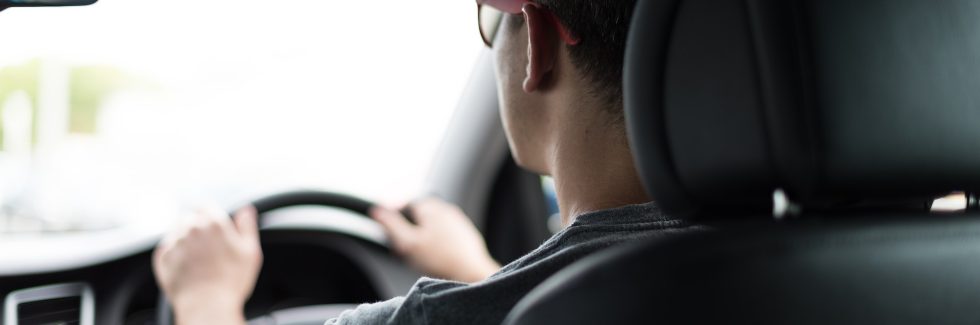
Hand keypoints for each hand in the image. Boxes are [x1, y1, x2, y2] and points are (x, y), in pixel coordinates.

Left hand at [153, 206, 262, 324]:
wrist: (207, 306)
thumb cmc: (231, 282)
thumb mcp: (250, 252)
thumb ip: (247, 226)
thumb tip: (246, 210)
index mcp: (213, 223)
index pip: (205, 206)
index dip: (209, 214)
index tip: (211, 225)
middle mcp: (191, 228)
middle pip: (189, 217)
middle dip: (196, 227)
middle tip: (207, 247)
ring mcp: (174, 242)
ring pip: (176, 231)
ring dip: (184, 239)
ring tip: (196, 259)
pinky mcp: (162, 257)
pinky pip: (166, 248)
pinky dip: (174, 254)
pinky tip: (186, 267)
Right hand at [371, 198, 500, 282]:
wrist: (471, 273)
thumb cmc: (441, 260)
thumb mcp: (408, 243)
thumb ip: (391, 225)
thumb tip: (377, 211)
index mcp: (430, 207)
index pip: (405, 203)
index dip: (395, 218)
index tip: (391, 232)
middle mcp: (446, 209)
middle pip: (419, 214)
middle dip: (409, 228)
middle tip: (404, 247)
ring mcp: (458, 221)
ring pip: (432, 225)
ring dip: (423, 236)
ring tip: (420, 255)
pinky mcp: (465, 234)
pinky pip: (445, 234)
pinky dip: (437, 242)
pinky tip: (436, 257)